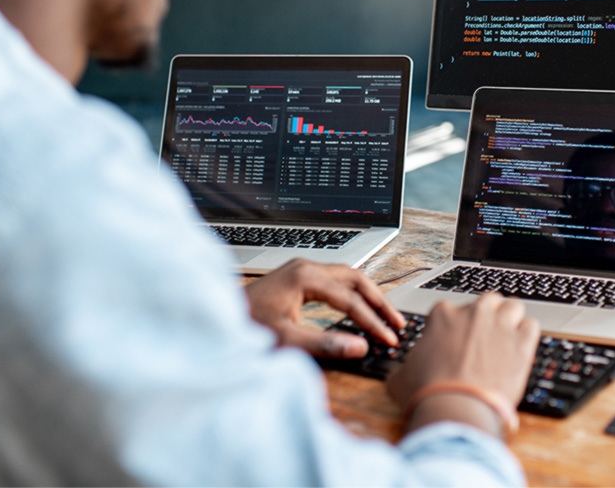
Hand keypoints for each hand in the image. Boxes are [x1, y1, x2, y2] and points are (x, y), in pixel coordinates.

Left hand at [245, 258, 405, 358]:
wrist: (217, 317)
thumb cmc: (245, 326)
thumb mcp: (286, 340)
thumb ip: (325, 344)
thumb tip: (360, 347)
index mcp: (305, 277)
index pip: (350, 299)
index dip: (372, 321)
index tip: (388, 339)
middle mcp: (305, 267)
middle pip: (355, 278)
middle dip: (379, 301)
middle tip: (397, 323)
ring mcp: (301, 270)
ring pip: (346, 276)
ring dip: (368, 295)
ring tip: (386, 316)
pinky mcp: (297, 278)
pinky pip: (335, 280)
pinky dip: (352, 293)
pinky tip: (359, 307)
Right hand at [386, 294, 538, 435]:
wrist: (455, 409)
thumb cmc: (427, 392)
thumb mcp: (402, 376)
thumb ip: (404, 366)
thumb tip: (401, 372)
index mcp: (443, 314)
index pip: (453, 309)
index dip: (456, 326)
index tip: (458, 341)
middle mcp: (473, 312)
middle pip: (487, 300)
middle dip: (487, 315)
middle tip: (486, 336)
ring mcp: (499, 324)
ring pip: (513, 306)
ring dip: (511, 319)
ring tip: (508, 338)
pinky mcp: (522, 342)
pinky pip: (532, 326)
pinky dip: (528, 335)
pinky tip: (522, 348)